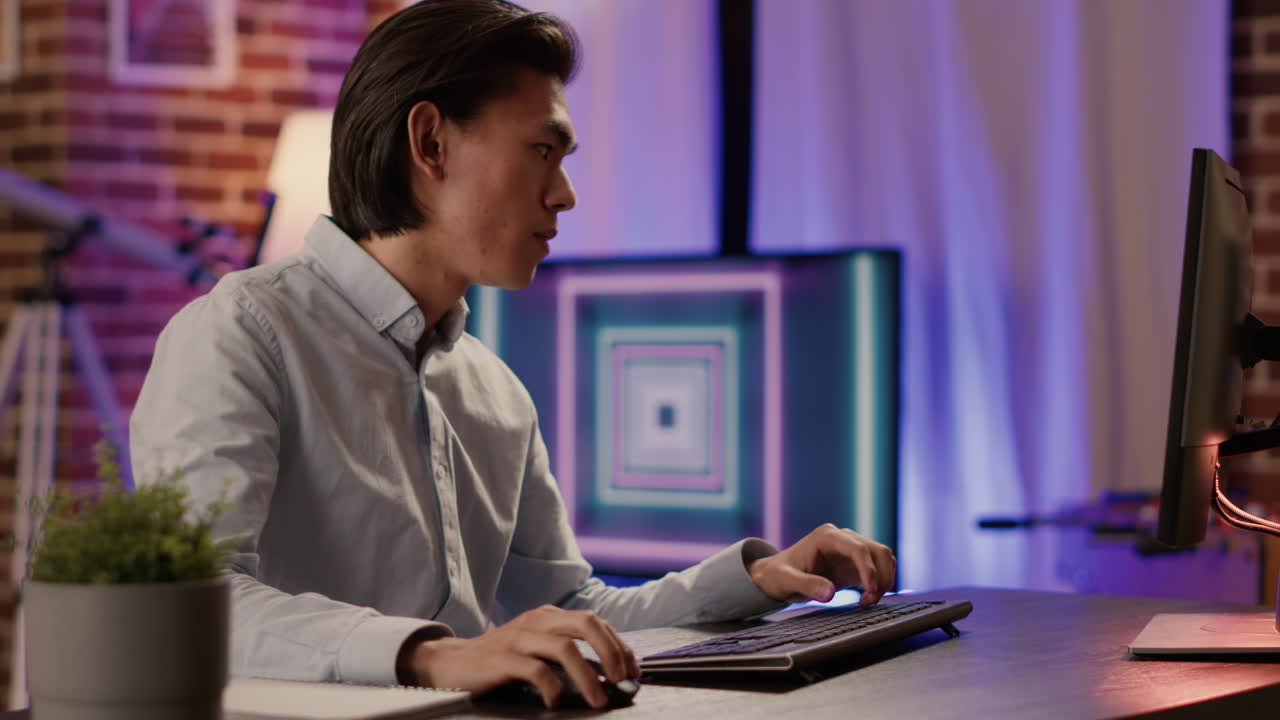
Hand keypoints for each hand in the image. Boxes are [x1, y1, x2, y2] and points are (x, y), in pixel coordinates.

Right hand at [400, 605, 638, 708]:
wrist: (451, 662)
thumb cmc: (500, 659)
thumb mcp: (537, 647)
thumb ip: (567, 652)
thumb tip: (608, 672)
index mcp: (549, 616)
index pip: (594, 622)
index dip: (618, 645)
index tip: (632, 670)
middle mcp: (537, 620)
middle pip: (585, 624)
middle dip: (611, 652)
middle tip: (622, 679)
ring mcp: (520, 637)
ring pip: (565, 649)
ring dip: (588, 676)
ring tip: (598, 699)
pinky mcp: (503, 658)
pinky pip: (536, 670)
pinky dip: (552, 688)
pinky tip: (556, 703)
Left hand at [747, 523, 896, 605]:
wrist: (776, 576)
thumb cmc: (778, 576)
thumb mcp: (786, 581)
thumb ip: (807, 585)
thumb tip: (830, 593)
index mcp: (826, 536)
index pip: (858, 548)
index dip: (869, 569)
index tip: (870, 591)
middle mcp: (842, 538)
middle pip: (877, 551)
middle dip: (880, 577)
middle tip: (869, 602)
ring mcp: (850, 549)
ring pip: (882, 559)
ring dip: (884, 580)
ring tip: (868, 602)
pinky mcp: (854, 563)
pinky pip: (878, 569)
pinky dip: (880, 583)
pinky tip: (867, 600)